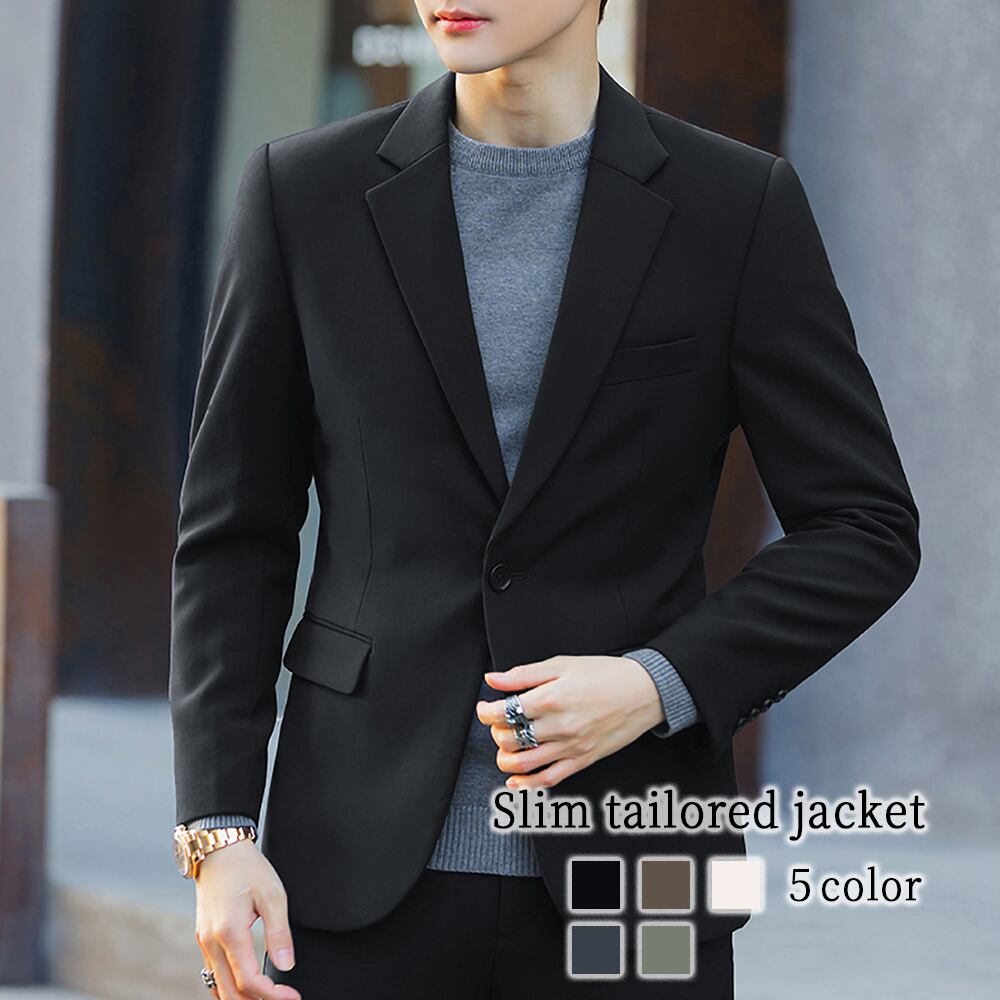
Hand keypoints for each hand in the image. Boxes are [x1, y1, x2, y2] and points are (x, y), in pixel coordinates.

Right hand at [194, 839, 300, 999]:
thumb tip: (286, 965)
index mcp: (230, 932)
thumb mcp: (273, 895)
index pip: (249, 981)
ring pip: (218, 987)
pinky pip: (213, 973)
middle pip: (230, 993)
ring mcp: (204, 942)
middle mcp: (211, 942)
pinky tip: (247, 986)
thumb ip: (279, 933)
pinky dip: (229, 987)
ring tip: (268, 996)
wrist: (219, 849)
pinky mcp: (203, 938)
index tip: (293, 996)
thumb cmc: (246, 867)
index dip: (272, 995)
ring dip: (241, 999)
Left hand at [475, 654, 664, 790]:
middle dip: (496, 732)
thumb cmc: (606, 675)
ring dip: (506, 759)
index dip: (486, 712)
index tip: (485, 708)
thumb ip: (524, 674)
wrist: (644, 691)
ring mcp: (571, 746)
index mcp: (551, 698)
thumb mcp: (562, 664)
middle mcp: (559, 725)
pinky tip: (516, 781)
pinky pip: (549, 779)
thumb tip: (494, 678)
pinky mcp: (582, 760)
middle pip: (510, 739)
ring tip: (505, 747)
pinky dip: (528, 785)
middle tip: (498, 723)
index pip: (504, 713)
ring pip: (524, 764)